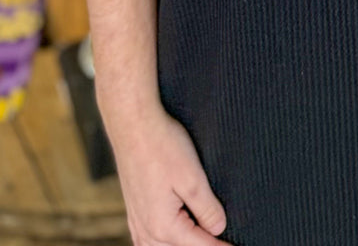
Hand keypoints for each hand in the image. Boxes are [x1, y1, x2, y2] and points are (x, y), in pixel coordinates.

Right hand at [108, 105, 229, 244]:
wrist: (132, 124)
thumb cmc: (162, 146)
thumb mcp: (193, 178)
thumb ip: (207, 209)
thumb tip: (218, 229)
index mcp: (164, 226)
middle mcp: (147, 230)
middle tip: (225, 241)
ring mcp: (137, 222)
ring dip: (182, 245)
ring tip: (204, 238)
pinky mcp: (134, 211)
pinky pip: (148, 241)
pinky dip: (164, 243)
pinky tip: (171, 238)